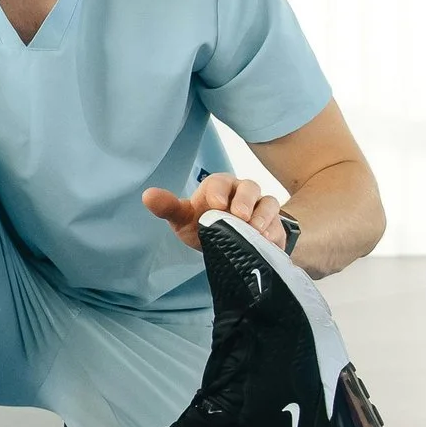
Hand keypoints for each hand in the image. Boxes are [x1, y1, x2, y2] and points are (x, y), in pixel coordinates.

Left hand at [143, 173, 285, 253]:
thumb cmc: (203, 225)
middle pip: (249, 186)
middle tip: (238, 216)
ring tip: (253, 231)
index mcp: (218, 187)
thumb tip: (147, 195)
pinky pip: (278, 224)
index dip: (219, 191)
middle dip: (244, 200)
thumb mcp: (183, 219)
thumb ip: (168, 207)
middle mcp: (242, 192)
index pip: (219, 181)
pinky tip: (264, 241)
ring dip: (262, 216)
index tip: (216, 205)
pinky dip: (272, 232)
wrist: (227, 245)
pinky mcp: (273, 225)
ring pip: (268, 203)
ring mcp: (260, 208)